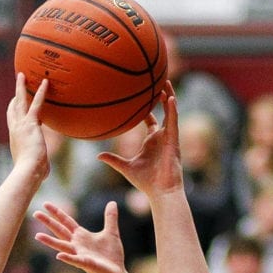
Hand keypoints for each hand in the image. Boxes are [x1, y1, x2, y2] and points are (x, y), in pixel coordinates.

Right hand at [7, 73, 49, 180]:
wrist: (27, 171)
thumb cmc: (32, 174)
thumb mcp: (36, 167)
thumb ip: (41, 167)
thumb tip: (45, 174)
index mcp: (15, 138)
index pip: (13, 121)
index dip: (13, 110)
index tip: (14, 102)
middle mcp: (15, 129)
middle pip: (13, 108)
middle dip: (15, 94)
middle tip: (18, 82)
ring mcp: (21, 125)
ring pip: (20, 101)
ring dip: (21, 87)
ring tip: (22, 74)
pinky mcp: (31, 124)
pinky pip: (36, 104)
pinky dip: (40, 93)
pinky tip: (45, 82)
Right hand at [34, 201, 128, 272]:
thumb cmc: (112, 255)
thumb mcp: (111, 232)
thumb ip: (110, 218)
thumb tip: (112, 202)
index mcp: (81, 236)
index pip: (66, 222)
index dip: (57, 213)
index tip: (45, 204)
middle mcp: (77, 245)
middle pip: (60, 231)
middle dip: (48, 222)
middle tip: (35, 213)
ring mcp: (80, 255)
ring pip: (62, 246)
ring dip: (50, 241)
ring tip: (37, 236)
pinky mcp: (87, 264)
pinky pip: (75, 260)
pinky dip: (67, 258)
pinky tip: (59, 256)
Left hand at [98, 82, 181, 196]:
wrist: (160, 191)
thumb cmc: (146, 182)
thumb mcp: (125, 167)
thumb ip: (113, 160)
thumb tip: (98, 155)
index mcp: (151, 141)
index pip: (150, 120)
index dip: (146, 109)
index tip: (140, 97)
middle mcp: (161, 137)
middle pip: (163, 111)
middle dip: (161, 96)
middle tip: (157, 81)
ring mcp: (169, 138)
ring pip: (171, 112)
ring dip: (169, 97)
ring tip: (166, 81)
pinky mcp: (174, 141)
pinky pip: (174, 122)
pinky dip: (172, 110)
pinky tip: (170, 98)